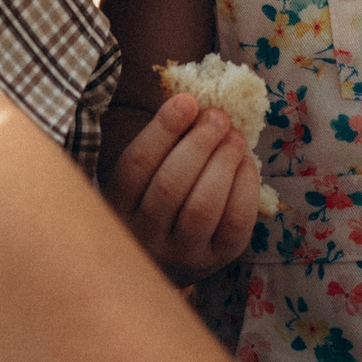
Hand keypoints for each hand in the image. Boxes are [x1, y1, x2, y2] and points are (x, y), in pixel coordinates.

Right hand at [99, 95, 261, 283]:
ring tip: (235, 137)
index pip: (136, 165)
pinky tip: (245, 163)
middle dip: (199, 144)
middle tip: (218, 116)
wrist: (167, 257)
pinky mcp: (216, 261)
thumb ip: (163, 140)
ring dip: (223, 163)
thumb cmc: (155, 197)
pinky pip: (235, 224)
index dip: (163, 129)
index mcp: (117, 205)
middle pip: (170, 186)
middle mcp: (144, 236)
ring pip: (202, 207)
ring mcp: (180, 254)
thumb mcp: (145, 172)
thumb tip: (196, 100)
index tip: (188, 100)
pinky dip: (245, 187)